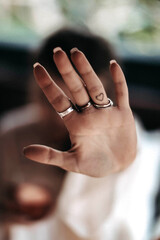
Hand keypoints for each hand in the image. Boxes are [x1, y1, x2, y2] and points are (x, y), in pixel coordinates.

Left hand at [23, 47, 136, 176]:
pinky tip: (112, 65)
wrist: (118, 166)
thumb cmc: (94, 165)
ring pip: (95, 87)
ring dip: (87, 71)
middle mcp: (89, 114)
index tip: (36, 67)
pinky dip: (119, 80)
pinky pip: (121, 94)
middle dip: (67, 72)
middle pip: (76, 89)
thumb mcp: (71, 163)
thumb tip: (25, 151)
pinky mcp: (123, 115)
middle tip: (57, 52)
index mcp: (75, 124)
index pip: (59, 101)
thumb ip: (50, 156)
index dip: (48, 85)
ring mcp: (106, 113)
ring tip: (76, 53)